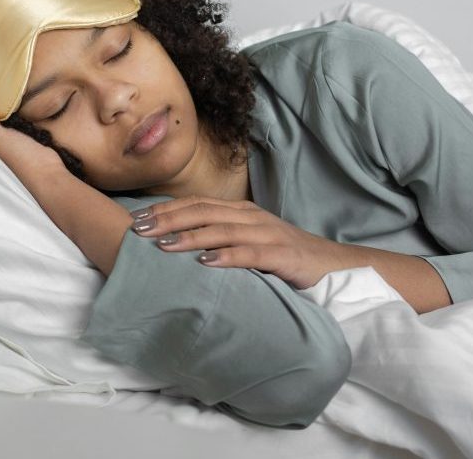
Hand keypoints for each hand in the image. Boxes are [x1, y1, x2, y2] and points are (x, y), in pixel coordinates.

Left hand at [129, 196, 342, 289]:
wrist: (335, 267)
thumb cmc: (286, 259)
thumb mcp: (249, 245)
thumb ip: (221, 243)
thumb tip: (179, 250)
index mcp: (241, 213)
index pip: (196, 204)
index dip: (166, 209)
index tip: (136, 219)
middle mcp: (251, 218)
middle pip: (203, 212)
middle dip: (168, 219)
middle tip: (139, 230)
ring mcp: (268, 234)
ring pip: (222, 230)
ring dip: (190, 237)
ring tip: (163, 245)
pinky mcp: (283, 255)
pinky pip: (251, 254)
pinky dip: (226, 257)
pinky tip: (205, 263)